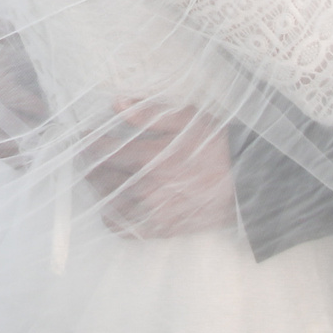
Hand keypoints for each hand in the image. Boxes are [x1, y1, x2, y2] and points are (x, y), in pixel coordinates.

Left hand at [82, 102, 236, 237]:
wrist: (249, 180)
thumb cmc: (219, 146)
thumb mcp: (187, 119)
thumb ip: (148, 113)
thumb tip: (117, 104)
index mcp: (151, 158)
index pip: (103, 151)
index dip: (88, 142)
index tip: (83, 135)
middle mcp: (148, 188)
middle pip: (101, 178)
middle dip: (90, 163)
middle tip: (88, 154)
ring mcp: (154, 212)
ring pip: (109, 204)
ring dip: (99, 189)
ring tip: (99, 177)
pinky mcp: (163, 229)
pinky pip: (125, 229)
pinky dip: (113, 218)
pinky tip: (114, 205)